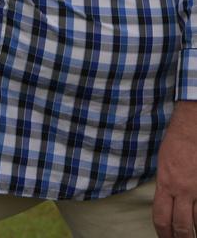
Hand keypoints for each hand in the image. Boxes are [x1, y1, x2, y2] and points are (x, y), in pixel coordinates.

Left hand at [153, 101, 196, 236]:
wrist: (192, 127)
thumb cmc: (176, 143)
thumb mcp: (163, 165)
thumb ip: (165, 186)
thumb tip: (167, 203)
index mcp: (165, 183)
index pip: (161, 217)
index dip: (162, 233)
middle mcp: (182, 189)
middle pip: (181, 225)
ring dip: (195, 230)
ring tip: (192, 234)